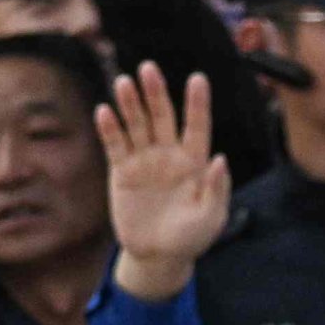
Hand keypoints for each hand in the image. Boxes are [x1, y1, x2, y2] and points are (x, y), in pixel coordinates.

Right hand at [95, 63, 232, 293]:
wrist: (158, 256)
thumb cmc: (191, 237)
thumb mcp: (211, 218)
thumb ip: (216, 189)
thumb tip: (220, 159)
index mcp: (194, 162)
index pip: (197, 126)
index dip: (197, 104)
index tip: (198, 79)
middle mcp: (169, 155)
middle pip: (162, 117)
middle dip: (155, 93)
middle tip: (148, 68)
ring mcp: (144, 161)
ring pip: (136, 125)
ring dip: (129, 104)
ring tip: (123, 82)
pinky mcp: (122, 172)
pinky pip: (116, 146)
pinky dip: (110, 129)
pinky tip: (105, 111)